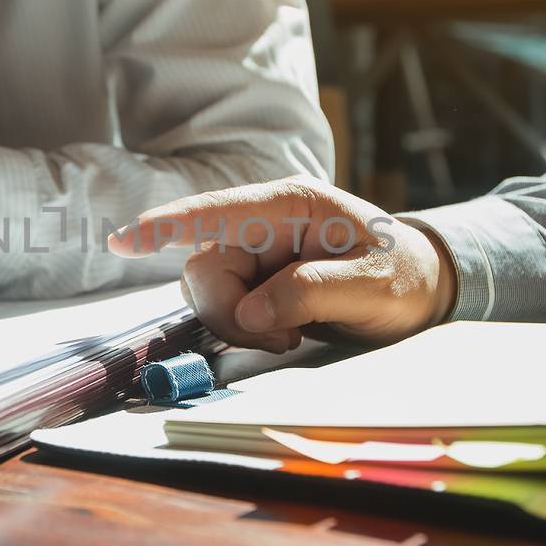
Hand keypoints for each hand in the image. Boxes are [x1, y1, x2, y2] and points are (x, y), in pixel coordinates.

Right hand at [108, 176, 455, 351]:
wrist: (422, 290)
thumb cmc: (405, 276)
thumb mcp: (374, 285)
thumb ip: (312, 293)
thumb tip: (253, 311)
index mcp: (291, 206)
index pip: (218, 212)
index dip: (168, 226)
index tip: (123, 242)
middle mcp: (262, 225)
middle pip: (205, 268)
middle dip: (228, 312)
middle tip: (281, 339)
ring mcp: (254, 255)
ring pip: (206, 293)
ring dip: (236, 325)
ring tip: (291, 336)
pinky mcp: (252, 283)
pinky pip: (221, 308)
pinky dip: (242, 331)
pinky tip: (281, 335)